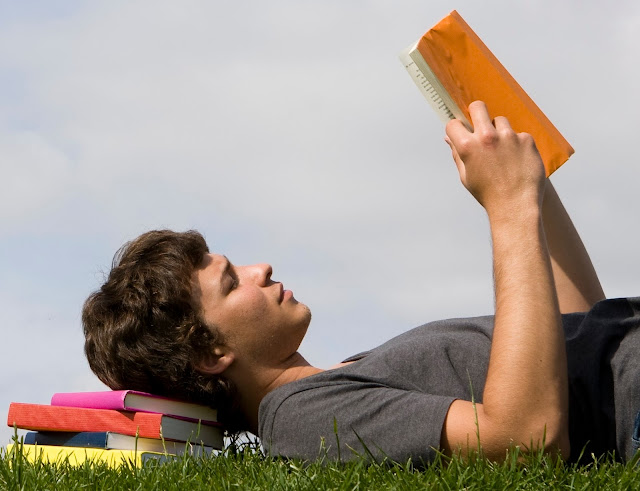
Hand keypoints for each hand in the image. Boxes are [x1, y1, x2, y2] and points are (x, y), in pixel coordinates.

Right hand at [444, 101, 545, 218]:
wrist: (516, 206)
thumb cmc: (488, 194)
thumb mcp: (466, 176)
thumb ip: (457, 154)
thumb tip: (450, 138)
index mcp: (468, 147)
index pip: (454, 124)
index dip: (455, 129)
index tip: (460, 132)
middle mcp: (487, 137)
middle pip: (478, 107)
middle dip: (476, 112)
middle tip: (479, 122)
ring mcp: (509, 137)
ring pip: (500, 121)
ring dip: (499, 131)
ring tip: (502, 152)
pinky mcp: (526, 140)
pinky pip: (518, 135)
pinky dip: (516, 144)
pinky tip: (517, 161)